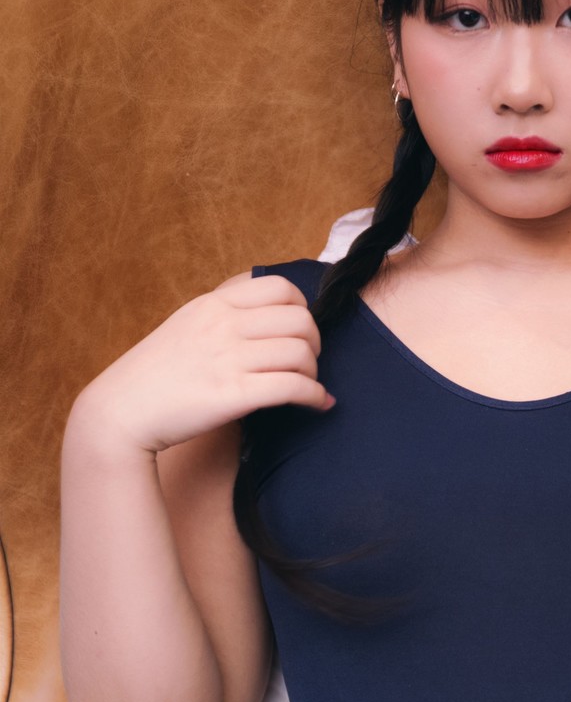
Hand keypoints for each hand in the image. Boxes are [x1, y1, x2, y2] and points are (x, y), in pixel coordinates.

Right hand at [75, 274, 333, 456]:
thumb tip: (272, 313)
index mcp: (213, 304)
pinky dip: (316, 397)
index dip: (302, 309)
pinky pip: (294, 388)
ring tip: (308, 385)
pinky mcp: (234, 394)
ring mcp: (228, 359)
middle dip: (315, 343)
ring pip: (301, 354)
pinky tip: (319, 404)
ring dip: (314, 373)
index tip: (299, 331)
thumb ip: (224, 313)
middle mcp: (223, 325)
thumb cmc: (155, 373)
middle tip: (308, 361)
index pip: (281, 288)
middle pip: (301, 321)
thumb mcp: (187, 323)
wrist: (120, 413)